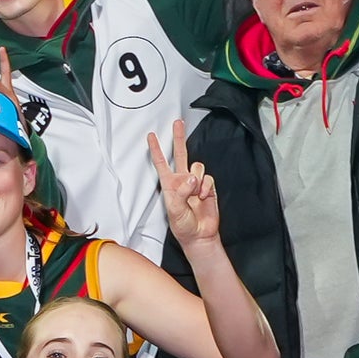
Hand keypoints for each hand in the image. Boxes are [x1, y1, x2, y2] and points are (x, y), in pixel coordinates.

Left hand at [153, 121, 221, 246]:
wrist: (199, 235)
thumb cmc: (182, 225)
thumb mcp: (174, 210)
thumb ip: (181, 192)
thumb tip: (192, 178)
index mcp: (169, 184)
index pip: (161, 163)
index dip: (155, 149)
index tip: (150, 136)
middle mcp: (182, 180)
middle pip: (181, 154)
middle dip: (179, 137)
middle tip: (177, 123)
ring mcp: (195, 183)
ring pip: (197, 167)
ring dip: (197, 181)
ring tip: (195, 196)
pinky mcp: (208, 187)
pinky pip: (208, 178)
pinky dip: (206, 188)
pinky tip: (203, 198)